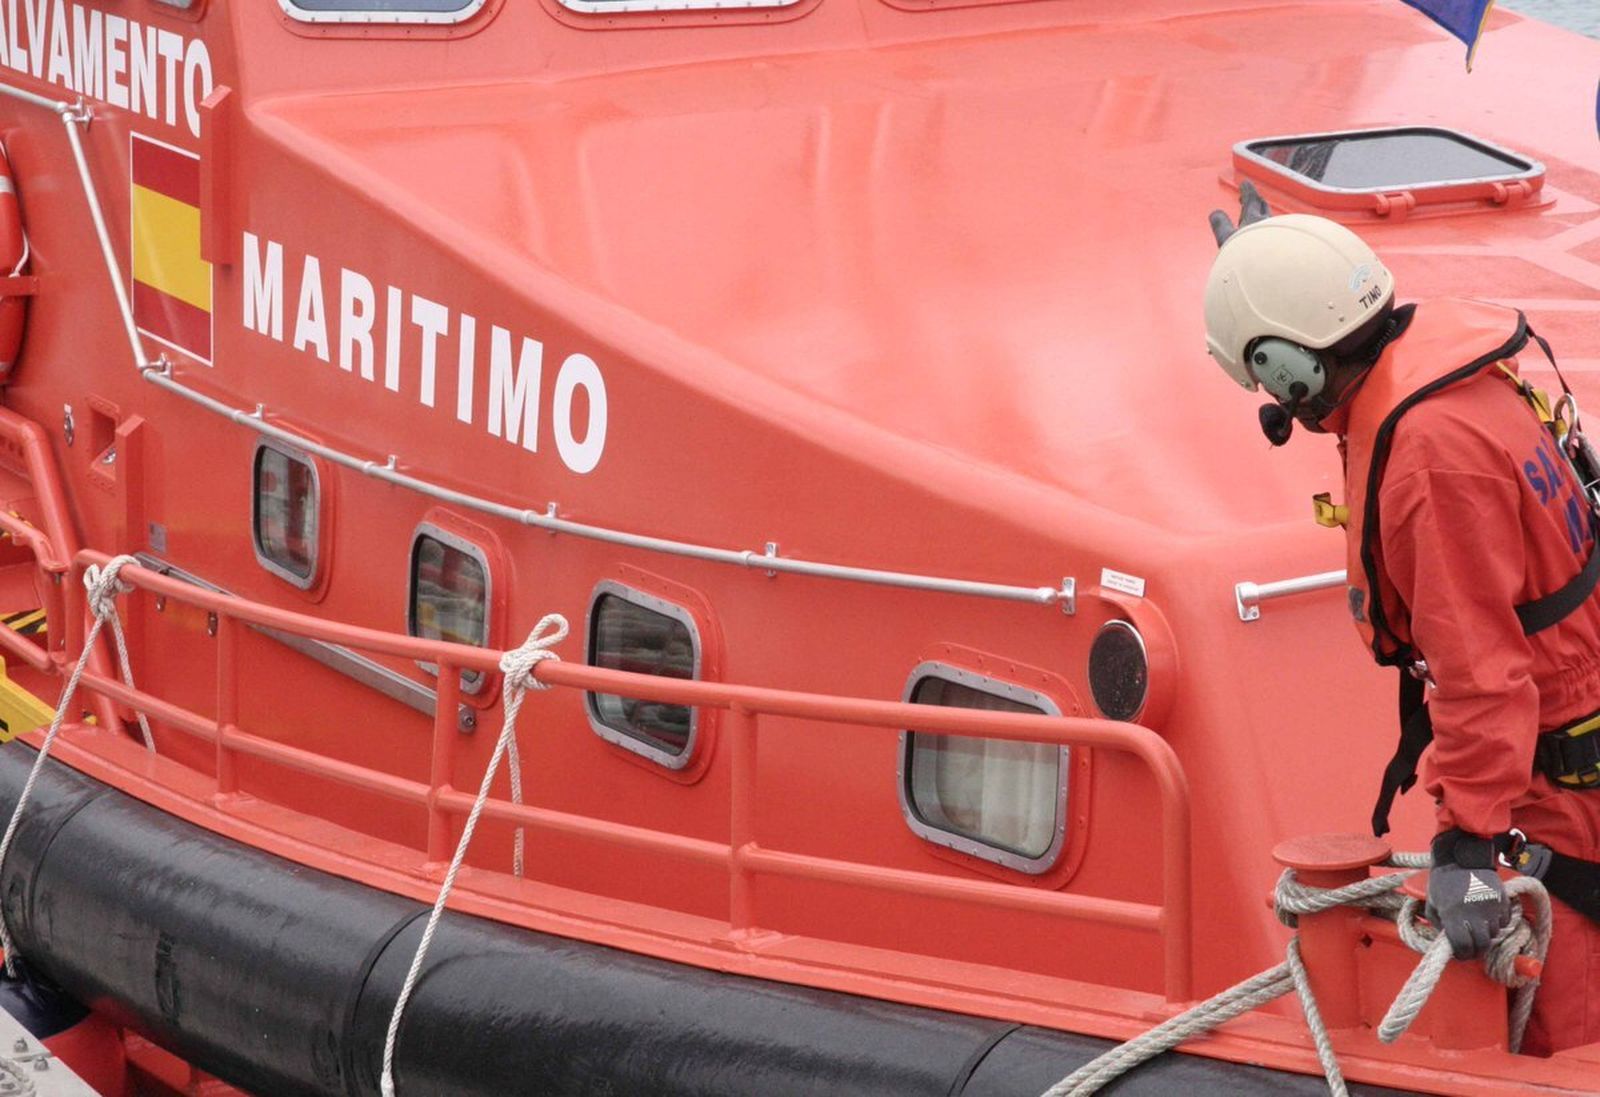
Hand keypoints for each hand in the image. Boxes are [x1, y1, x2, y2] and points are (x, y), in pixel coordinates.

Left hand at [1427, 829, 1510, 960]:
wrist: (1459, 858)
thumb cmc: (1442, 882)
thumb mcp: (1432, 903)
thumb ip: (1439, 925)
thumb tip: (1450, 944)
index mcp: (1453, 914)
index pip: (1463, 946)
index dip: (1462, 954)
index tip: (1461, 953)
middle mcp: (1474, 912)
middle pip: (1482, 944)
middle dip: (1476, 948)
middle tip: (1472, 945)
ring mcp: (1491, 906)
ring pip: (1494, 933)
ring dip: (1486, 933)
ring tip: (1477, 924)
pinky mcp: (1502, 900)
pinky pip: (1504, 921)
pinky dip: (1497, 921)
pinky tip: (1487, 913)